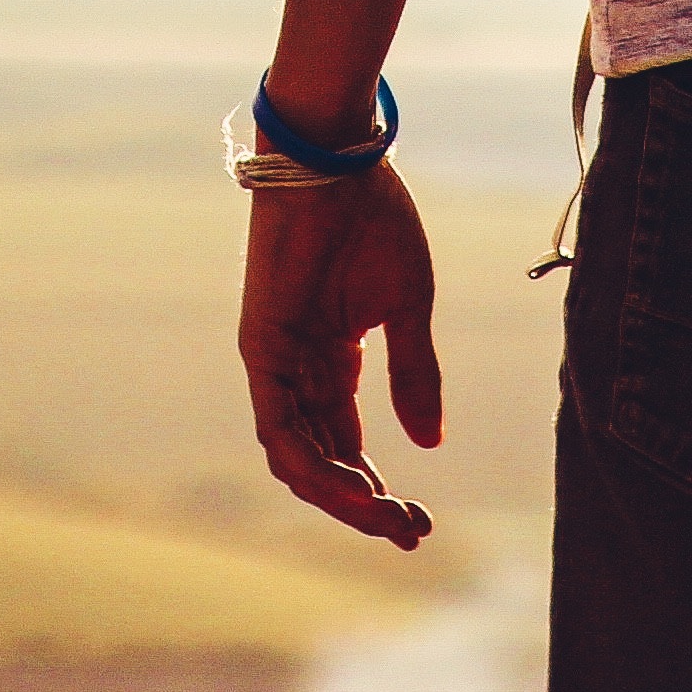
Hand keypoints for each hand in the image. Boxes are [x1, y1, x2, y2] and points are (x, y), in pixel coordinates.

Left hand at [238, 165, 441, 548]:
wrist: (337, 160)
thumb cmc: (372, 218)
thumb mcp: (407, 307)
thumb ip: (414, 374)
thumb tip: (430, 443)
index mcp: (331, 361)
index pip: (347, 445)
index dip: (378, 490)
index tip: (419, 522)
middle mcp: (297, 371)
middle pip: (322, 460)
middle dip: (364, 505)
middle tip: (410, 532)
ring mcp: (276, 362)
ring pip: (296, 456)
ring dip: (339, 496)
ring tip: (386, 519)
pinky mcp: (261, 348)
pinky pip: (276, 425)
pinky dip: (310, 463)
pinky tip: (352, 488)